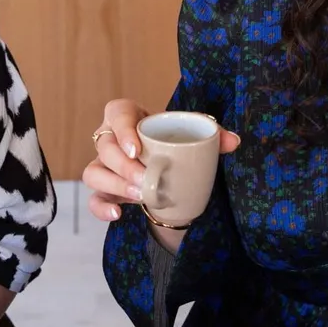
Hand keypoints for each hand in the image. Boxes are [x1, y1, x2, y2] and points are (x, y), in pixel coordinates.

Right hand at [82, 99, 240, 224]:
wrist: (166, 165)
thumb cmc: (173, 142)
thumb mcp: (191, 136)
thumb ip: (213, 136)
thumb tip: (234, 141)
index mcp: (128, 116)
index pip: (116, 113)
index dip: (122, 129)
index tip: (137, 148)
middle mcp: (110, 139)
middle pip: (105, 147)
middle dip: (123, 165)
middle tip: (145, 178)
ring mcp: (103, 165)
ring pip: (94, 173)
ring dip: (115, 185)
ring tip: (140, 195)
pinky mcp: (103, 189)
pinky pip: (93, 198)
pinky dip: (101, 208)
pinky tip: (118, 213)